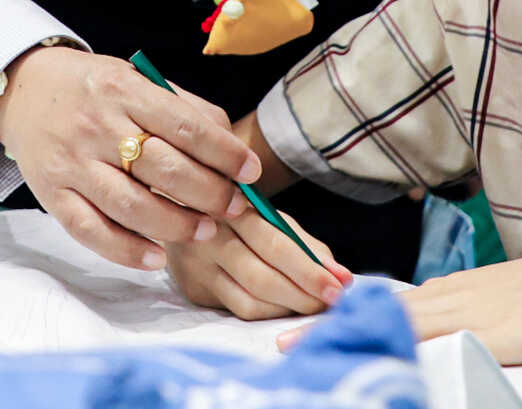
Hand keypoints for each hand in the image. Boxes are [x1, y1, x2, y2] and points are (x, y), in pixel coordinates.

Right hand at [0, 45, 263, 270]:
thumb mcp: (134, 79)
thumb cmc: (92, 88)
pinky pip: (91, 231)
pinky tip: (157, 257)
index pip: (184, 127)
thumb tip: (229, 144)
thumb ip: (181, 107)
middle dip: (208, 194)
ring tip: (206, 232)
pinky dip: (127, 250)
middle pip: (163, 170)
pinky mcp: (53, 194)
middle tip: (234, 207)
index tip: (250, 172)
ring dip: (176, 225)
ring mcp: (72, 163)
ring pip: (131, 206)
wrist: (23, 89)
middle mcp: (96, 126)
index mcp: (123, 91)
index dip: (224, 153)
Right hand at [167, 204, 350, 319]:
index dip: (309, 270)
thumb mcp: (269, 217)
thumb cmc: (238, 215)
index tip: (339, 285)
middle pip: (262, 278)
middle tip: (330, 302)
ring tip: (312, 305)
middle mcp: (208, 237)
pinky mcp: (193, 290)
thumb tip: (341, 276)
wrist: (180, 212)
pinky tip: (284, 307)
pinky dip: (269, 313)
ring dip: (288, 309)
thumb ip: (305, 245)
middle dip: (304, 295)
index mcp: (231, 207)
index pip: (275, 245)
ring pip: (250, 302)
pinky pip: (239, 311)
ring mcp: (197, 267)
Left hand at [286, 244, 521, 364]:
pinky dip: (389, 345)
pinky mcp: (481, 335)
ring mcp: (463, 314)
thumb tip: (458, 324)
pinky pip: (424, 340)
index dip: (347, 312)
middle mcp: (451, 297)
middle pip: (376, 310)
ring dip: (344, 335)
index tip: (309, 323)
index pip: (390, 300)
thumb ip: (480, 310)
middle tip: (281, 344)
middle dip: (328, 327)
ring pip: (388, 322)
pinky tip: (365, 351)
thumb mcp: (511, 298)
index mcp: (457, 289)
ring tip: (300, 351)